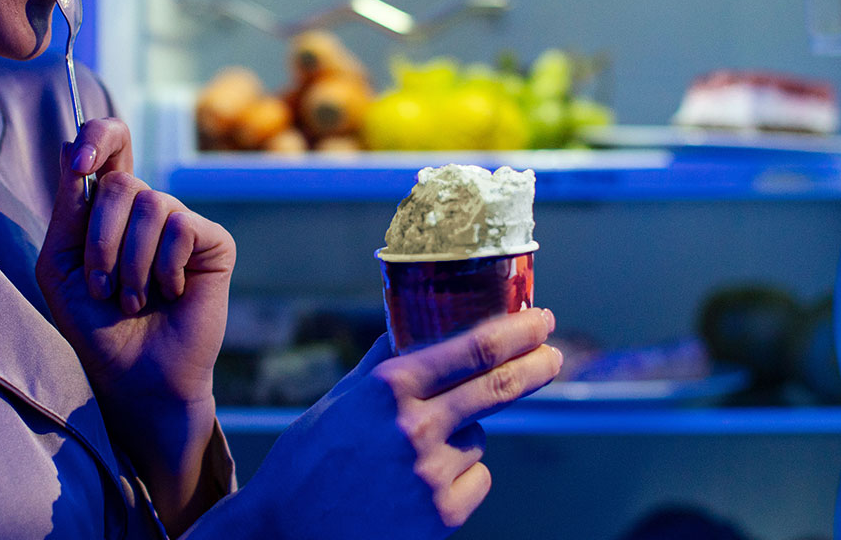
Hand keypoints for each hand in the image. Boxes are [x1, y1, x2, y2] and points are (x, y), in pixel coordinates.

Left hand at [36, 116, 235, 529]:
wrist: (133, 374)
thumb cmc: (94, 324)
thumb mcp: (61, 265)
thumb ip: (67, 209)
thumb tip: (73, 149)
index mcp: (107, 206)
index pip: (109, 142)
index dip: (97, 135)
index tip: (79, 162)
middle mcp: (146, 207)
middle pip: (120, 181)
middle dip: (100, 240)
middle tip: (102, 286)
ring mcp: (181, 222)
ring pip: (151, 204)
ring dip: (130, 262)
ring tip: (132, 299)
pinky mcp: (212, 242)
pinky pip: (181, 227)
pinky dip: (163, 267)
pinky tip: (167, 294)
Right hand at [237, 309, 561, 539]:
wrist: (287, 531)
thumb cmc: (310, 460)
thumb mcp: (342, 398)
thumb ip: (386, 362)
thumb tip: (414, 322)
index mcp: (389, 387)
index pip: (474, 348)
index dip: (517, 331)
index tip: (540, 320)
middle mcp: (415, 427)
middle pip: (498, 387)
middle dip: (535, 365)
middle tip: (552, 354)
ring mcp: (431, 474)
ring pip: (478, 439)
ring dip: (463, 438)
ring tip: (411, 458)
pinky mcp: (443, 515)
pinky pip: (476, 480)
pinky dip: (460, 477)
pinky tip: (417, 486)